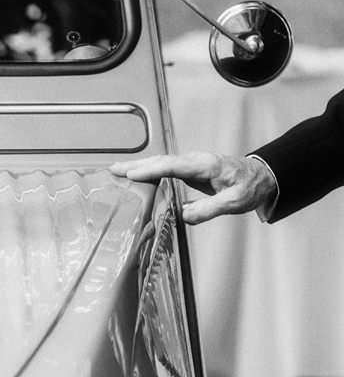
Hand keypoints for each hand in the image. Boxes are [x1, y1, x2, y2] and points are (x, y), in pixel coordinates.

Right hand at [109, 152, 277, 224]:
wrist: (261, 177)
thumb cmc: (250, 187)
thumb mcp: (235, 202)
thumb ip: (210, 208)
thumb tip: (183, 216)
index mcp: (205, 165)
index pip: (172, 166)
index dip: (151, 170)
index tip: (132, 175)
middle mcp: (195, 161)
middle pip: (161, 161)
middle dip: (137, 165)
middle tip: (114, 170)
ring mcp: (191, 163)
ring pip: (160, 162)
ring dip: (138, 166)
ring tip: (117, 170)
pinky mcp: (188, 169)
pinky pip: (164, 167)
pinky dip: (147, 169)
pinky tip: (136, 174)